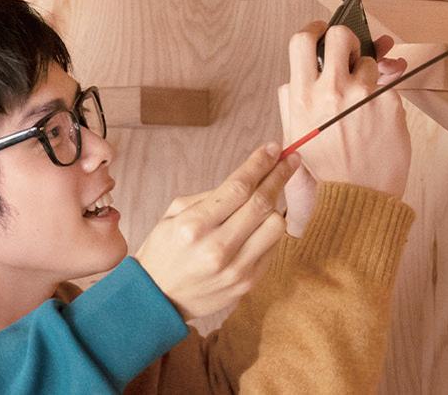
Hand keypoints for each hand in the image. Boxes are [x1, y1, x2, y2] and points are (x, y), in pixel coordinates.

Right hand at [133, 145, 294, 320]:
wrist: (157, 299)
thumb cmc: (165, 250)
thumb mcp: (174, 215)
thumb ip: (210, 196)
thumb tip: (250, 176)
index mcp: (193, 226)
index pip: (238, 187)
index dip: (260, 164)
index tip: (274, 149)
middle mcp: (216, 248)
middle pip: (262, 203)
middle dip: (280, 175)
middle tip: (290, 160)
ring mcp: (235, 269)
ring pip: (276, 226)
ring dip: (276, 207)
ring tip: (268, 199)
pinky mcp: (247, 283)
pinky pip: (272, 248)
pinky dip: (269, 232)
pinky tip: (260, 225)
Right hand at [278, 23, 412, 204]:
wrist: (359, 196)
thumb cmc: (329, 167)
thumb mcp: (295, 134)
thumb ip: (292, 100)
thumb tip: (297, 73)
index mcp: (302, 97)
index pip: (302, 41)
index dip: (314, 29)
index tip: (321, 30)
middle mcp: (331, 91)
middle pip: (340, 36)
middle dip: (347, 39)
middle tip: (350, 52)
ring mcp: (362, 95)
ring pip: (369, 61)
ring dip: (369, 73)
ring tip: (364, 101)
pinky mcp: (388, 103)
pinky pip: (388, 84)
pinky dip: (384, 95)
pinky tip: (378, 116)